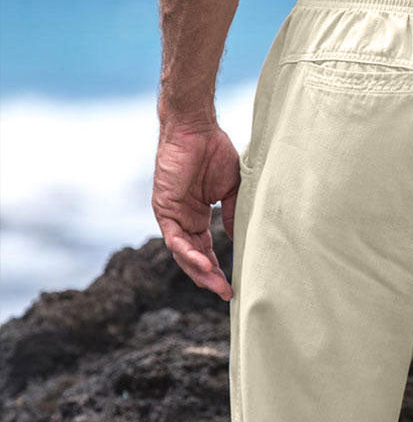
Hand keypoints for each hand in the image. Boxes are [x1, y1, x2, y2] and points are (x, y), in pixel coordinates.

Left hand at [152, 120, 240, 300]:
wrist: (197, 128)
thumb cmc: (215, 152)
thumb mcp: (231, 191)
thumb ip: (233, 215)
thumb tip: (239, 239)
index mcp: (197, 217)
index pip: (205, 251)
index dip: (218, 270)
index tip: (232, 286)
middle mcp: (182, 219)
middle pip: (193, 258)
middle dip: (209, 277)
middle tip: (226, 293)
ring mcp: (171, 215)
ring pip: (182, 253)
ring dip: (198, 270)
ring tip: (216, 284)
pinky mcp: (163, 207)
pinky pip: (174, 238)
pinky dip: (187, 252)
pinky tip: (203, 264)